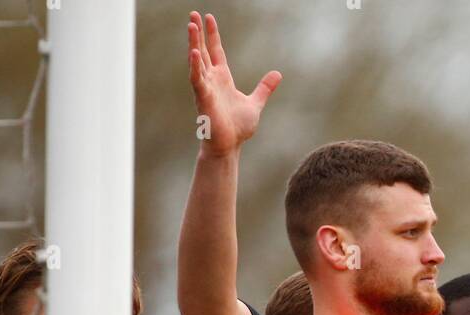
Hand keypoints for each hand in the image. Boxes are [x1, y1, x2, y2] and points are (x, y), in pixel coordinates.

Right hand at [187, 11, 281, 155]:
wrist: (229, 146)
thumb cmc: (238, 128)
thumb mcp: (255, 103)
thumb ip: (264, 88)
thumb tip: (277, 74)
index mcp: (223, 78)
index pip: (216, 51)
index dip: (212, 35)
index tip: (208, 18)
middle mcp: (212, 80)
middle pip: (203, 51)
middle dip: (198, 33)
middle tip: (193, 13)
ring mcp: (206, 88)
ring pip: (197, 61)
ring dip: (193, 43)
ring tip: (191, 25)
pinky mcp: (203, 98)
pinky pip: (197, 79)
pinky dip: (195, 67)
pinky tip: (194, 53)